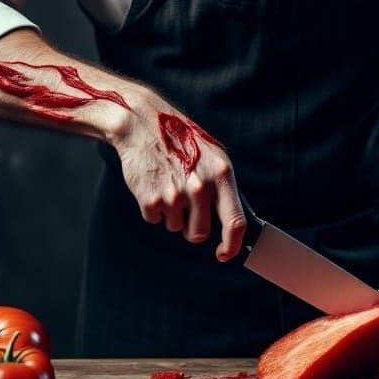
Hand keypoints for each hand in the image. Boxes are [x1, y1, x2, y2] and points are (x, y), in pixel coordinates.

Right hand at [110, 88, 246, 261]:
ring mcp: (175, 195)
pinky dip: (153, 209)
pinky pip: (155, 219)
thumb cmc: (180, 141)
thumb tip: (231, 221)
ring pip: (176, 227)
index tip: (224, 253)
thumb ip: (222, 186)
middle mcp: (200, 187)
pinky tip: (154, 185)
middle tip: (185, 206)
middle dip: (192, 227)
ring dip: (172, 215)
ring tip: (168, 186)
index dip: (232, 245)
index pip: (235, 222)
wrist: (143, 124)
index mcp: (221, 175)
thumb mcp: (212, 156)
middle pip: (200, 233)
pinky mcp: (150, 199)